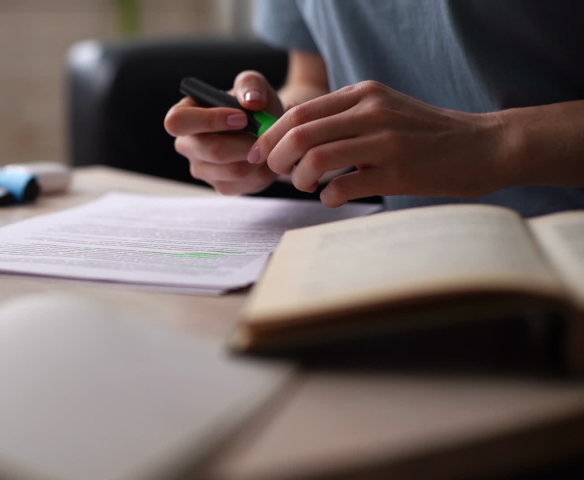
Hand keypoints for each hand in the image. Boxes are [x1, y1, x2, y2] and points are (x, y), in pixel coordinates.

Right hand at [164, 71, 283, 194]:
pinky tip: (265, 157)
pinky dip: (262, 170)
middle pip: (211, 150)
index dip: (208, 120)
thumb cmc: (252, 104)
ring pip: (232, 170)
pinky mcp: (221, 186)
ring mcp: (202, 169)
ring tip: (267, 142)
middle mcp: (186, 145)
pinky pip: (245, 183)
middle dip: (245, 141)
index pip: (177, 121)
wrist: (268, 129)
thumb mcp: (252, 85)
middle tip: (264, 132)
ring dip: (257, 155)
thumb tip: (252, 102)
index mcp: (184, 115)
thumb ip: (250, 85)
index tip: (242, 117)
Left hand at [247, 81, 505, 206]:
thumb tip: (288, 141)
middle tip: (276, 173)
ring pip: (314, 160)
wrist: (483, 145)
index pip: (299, 112)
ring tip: (307, 185)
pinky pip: (341, 188)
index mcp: (363, 93)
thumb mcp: (383, 110)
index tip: (259, 154)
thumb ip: (342, 119)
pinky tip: (335, 197)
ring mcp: (385, 143)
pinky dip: (328, 197)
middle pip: (299, 134)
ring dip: (299, 179)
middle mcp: (371, 112)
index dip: (270, 136)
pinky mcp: (397, 173)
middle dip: (276, 158)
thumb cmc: (426, 134)